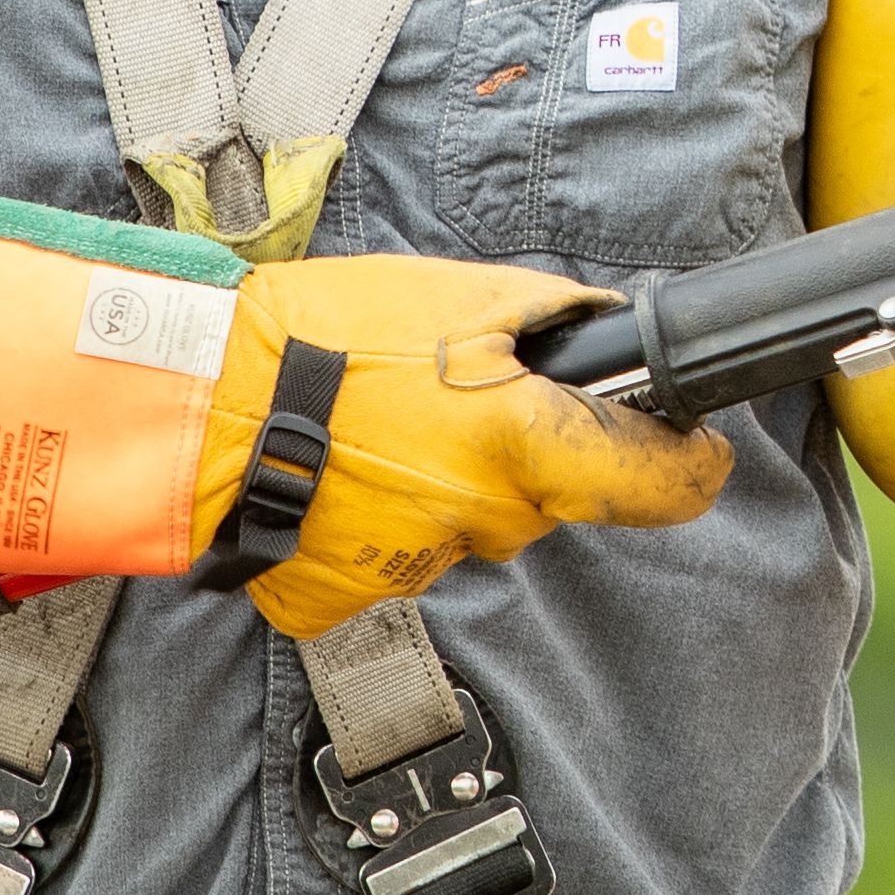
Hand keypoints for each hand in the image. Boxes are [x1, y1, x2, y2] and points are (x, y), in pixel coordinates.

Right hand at [201, 253, 730, 635]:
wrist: (200, 400)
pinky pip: (396, 559)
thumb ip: (551, 317)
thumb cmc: (324, 336)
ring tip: (385, 425)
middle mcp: (483, 520)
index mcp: (524, 446)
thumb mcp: (460, 295)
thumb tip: (610, 326)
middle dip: (527, 454)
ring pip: (469, 527)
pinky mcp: (348, 599)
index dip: (689, 465)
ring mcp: (416, 569)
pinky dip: (381, 521)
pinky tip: (343, 471)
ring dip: (449, 484)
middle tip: (463, 398)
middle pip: (548, 500)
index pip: (661, 487)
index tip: (695, 449)